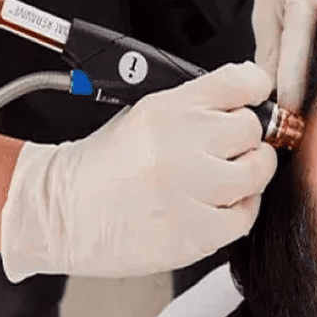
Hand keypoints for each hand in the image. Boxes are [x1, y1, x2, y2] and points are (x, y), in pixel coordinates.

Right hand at [0, 62, 276, 280]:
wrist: (60, 212)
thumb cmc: (105, 164)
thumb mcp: (146, 113)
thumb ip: (197, 105)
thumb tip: (249, 101)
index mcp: (168, 108)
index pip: (240, 82)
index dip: (256, 89)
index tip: (256, 98)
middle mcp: (180, 145)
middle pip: (252, 130)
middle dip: (247, 137)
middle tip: (232, 147)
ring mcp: (188, 191)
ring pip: (255, 173)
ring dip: (249, 173)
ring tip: (228, 176)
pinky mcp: (192, 234)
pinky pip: (244, 216)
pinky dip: (238, 209)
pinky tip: (218, 204)